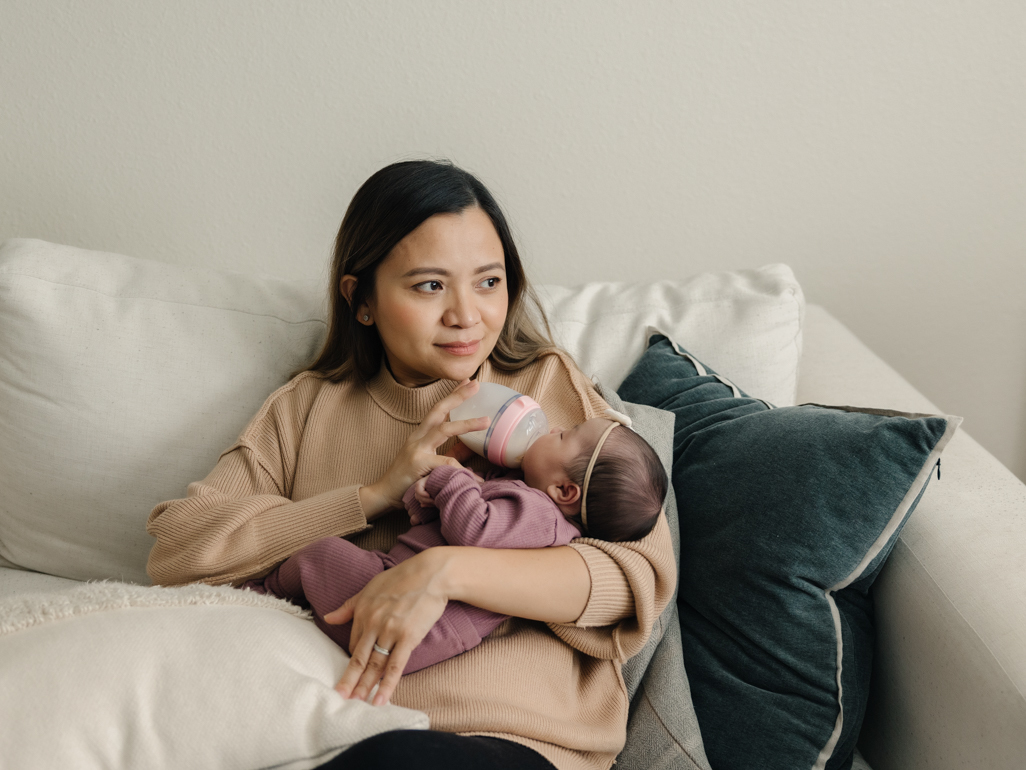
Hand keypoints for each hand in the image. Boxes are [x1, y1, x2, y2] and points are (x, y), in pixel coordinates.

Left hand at [324, 549, 451, 705]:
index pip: (354, 644)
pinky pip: (395, 666)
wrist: (431, 573)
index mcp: (362, 612)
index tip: (351, 676)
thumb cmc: (402, 578)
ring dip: (365, 687)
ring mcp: (390, 631)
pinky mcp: (408, 637)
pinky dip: (387, 684)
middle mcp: (373, 623)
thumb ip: (349, 606)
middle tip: (339, 699)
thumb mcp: (370, 588)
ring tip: (357, 704)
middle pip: (359, 659)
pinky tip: (380, 699)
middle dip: (349, 681)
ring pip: (375, 665)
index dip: (354, 661)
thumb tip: (328, 618)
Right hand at [362, 380, 488, 515]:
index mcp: (421, 436)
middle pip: (438, 410)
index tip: (467, 381)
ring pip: (444, 429)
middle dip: (458, 396)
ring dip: (467, 424)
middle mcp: (418, 437)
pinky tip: (476, 477)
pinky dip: (462, 469)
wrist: (383, 495)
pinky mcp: (417, 463)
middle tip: (476, 384)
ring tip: (486, 421)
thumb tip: (471, 448)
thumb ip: (451, 454)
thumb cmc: (408, 480)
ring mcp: (416, 449)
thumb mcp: (431, 464)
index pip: (438, 410)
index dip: (453, 396)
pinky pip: (446, 463)